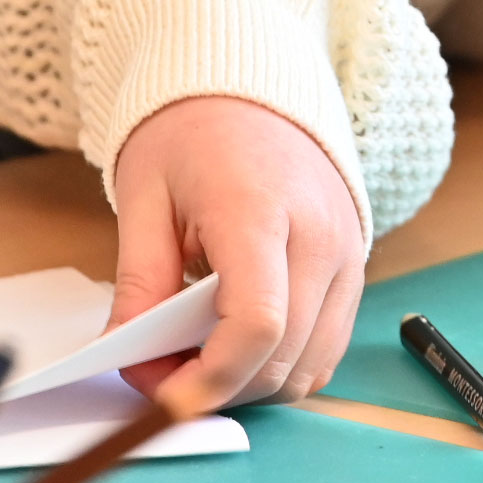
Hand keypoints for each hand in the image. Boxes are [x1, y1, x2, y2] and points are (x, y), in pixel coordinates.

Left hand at [108, 96, 365, 406]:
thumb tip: (126, 356)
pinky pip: (326, 348)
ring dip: (251, 383)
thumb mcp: (145, 197)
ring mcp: (348, 254)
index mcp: (260, 210)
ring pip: (309, 367)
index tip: (160, 393)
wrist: (253, 88)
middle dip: (217, 387)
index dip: (209, 377)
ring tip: (199, 355)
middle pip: (282, 357)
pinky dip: (282, 365)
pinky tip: (238, 342)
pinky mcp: (356, 266)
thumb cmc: (195, 132)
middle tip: (159, 374)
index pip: (256, 323)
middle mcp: (320, 236)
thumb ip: (139, 282)